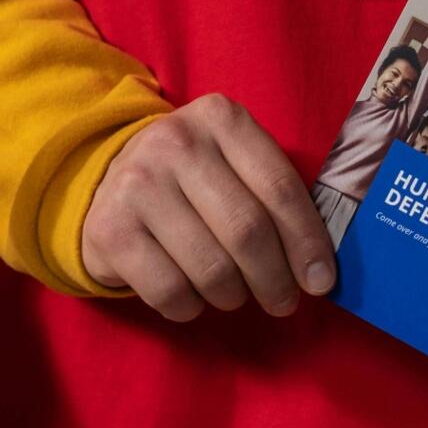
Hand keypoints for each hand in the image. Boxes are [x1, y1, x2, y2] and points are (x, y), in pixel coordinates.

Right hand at [81, 94, 338, 320]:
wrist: (106, 181)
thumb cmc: (193, 180)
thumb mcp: (235, 164)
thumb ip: (276, 198)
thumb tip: (321, 270)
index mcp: (221, 119)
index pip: (280, 188)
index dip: (307, 242)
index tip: (321, 282)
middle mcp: (176, 142)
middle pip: (247, 231)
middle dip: (275, 280)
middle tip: (282, 302)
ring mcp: (137, 183)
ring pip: (211, 269)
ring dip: (233, 297)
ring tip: (234, 295)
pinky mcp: (110, 229)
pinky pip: (170, 291)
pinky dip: (191, 308)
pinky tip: (192, 298)